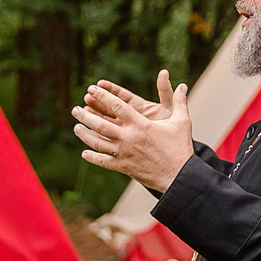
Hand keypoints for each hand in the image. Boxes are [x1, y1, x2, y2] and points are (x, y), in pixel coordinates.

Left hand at [74, 72, 193, 195]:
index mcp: (140, 124)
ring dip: (84, 134)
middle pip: (100, 124)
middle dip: (85, 116)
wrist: (179, 175)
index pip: (116, 106)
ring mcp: (124, 153)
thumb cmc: (180, 147)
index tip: (91, 89)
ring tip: (76, 127)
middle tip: (75, 109)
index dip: (102, 96)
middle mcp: (128, 137)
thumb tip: (184, 85)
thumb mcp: (182, 122)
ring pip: (97, 142)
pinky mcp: (123, 167)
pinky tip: (84, 153)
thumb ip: (180, 102)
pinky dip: (92, 157)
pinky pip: (103, 161)